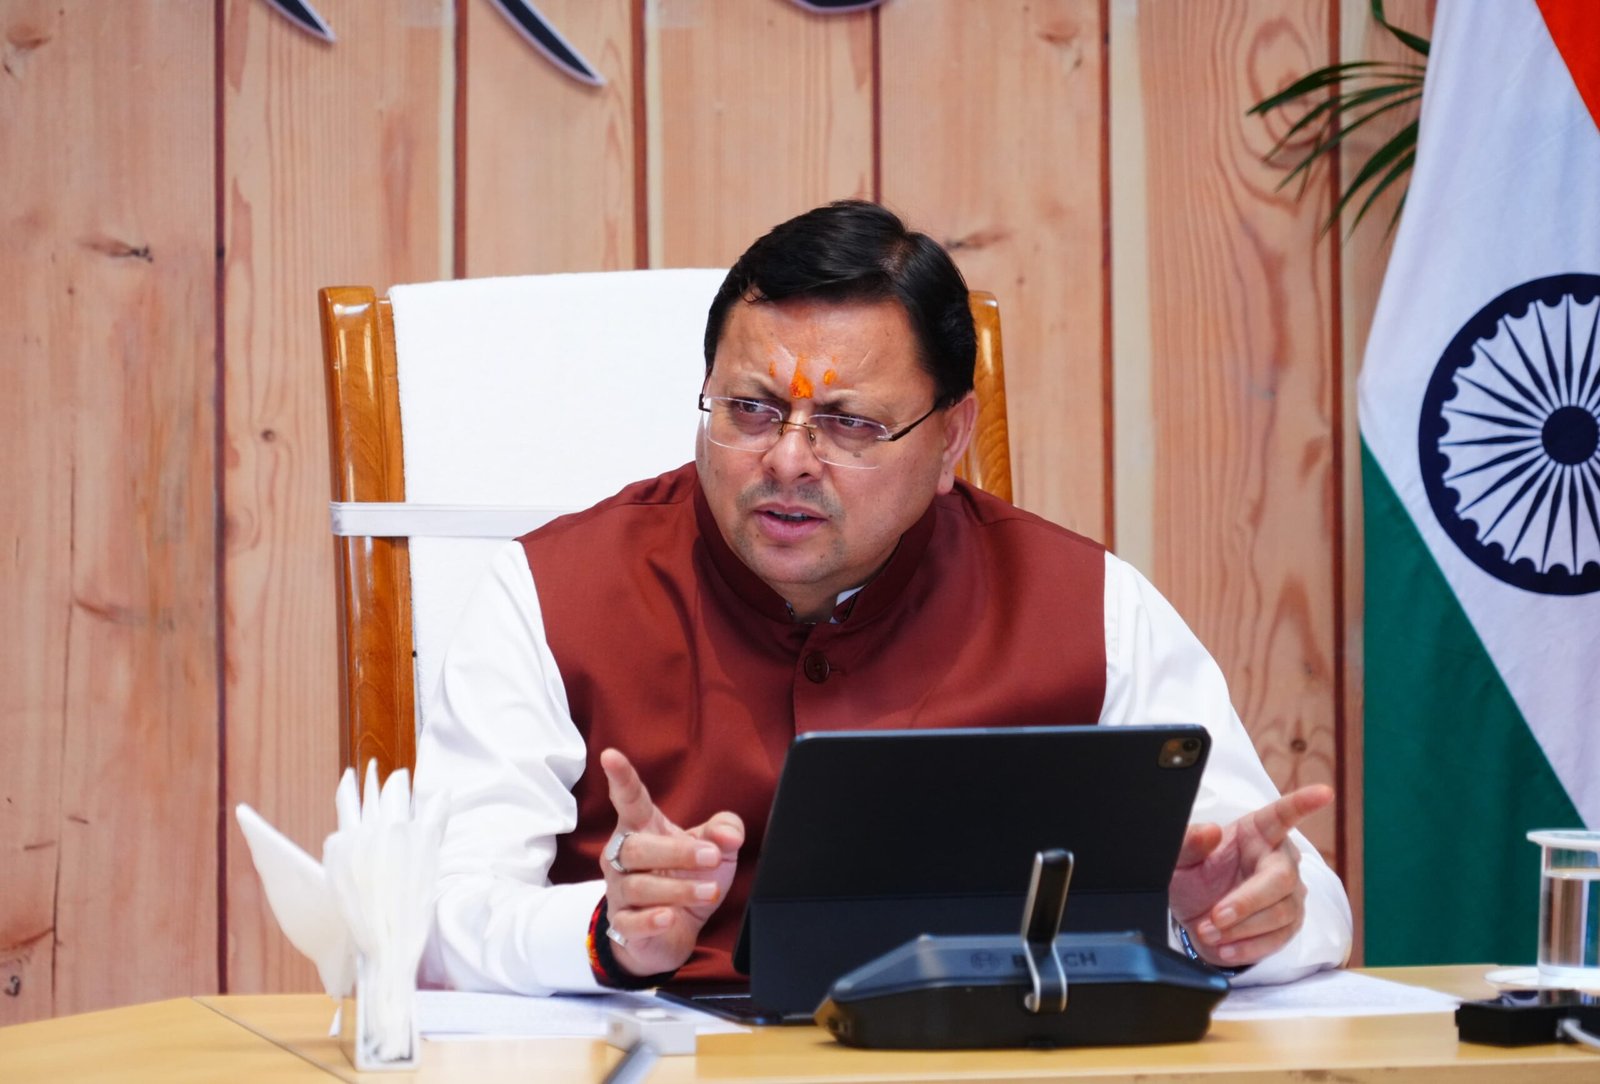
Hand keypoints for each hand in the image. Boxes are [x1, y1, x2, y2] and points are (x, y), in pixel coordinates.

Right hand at [597, 748, 743, 977]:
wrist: (672, 932)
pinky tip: (668, 917)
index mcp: (642, 827)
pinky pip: (630, 922)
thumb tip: (729, 834)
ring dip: (677, 888)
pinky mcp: (623, 925)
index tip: (610, 755)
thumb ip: (724, 830)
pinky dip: (650, 920)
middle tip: (712, 856)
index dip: (620, 777)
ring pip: (638, 886)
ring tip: (709, 891)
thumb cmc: (687, 876)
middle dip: (677, 852)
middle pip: (636, 847)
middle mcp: (623, 856)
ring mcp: (620, 891)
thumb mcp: (714, 847)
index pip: (629, 799)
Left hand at [1168, 784, 1331, 967]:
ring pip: (1280, 913)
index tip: (1323, 792)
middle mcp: (1279, 859)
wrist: (1195, 916)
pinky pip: (1278, 939)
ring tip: (1209, 931)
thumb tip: (1209, 832)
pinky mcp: (1288, 924)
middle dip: (1247, 901)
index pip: (1282, 815)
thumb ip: (1188, 843)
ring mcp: (1289, 893)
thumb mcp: (1179, 858)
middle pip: (1282, 878)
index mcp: (1256, 832)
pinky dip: (1249, 946)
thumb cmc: (1193, 877)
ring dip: (1242, 927)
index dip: (1303, 803)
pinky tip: (1225, 947)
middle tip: (1215, 916)